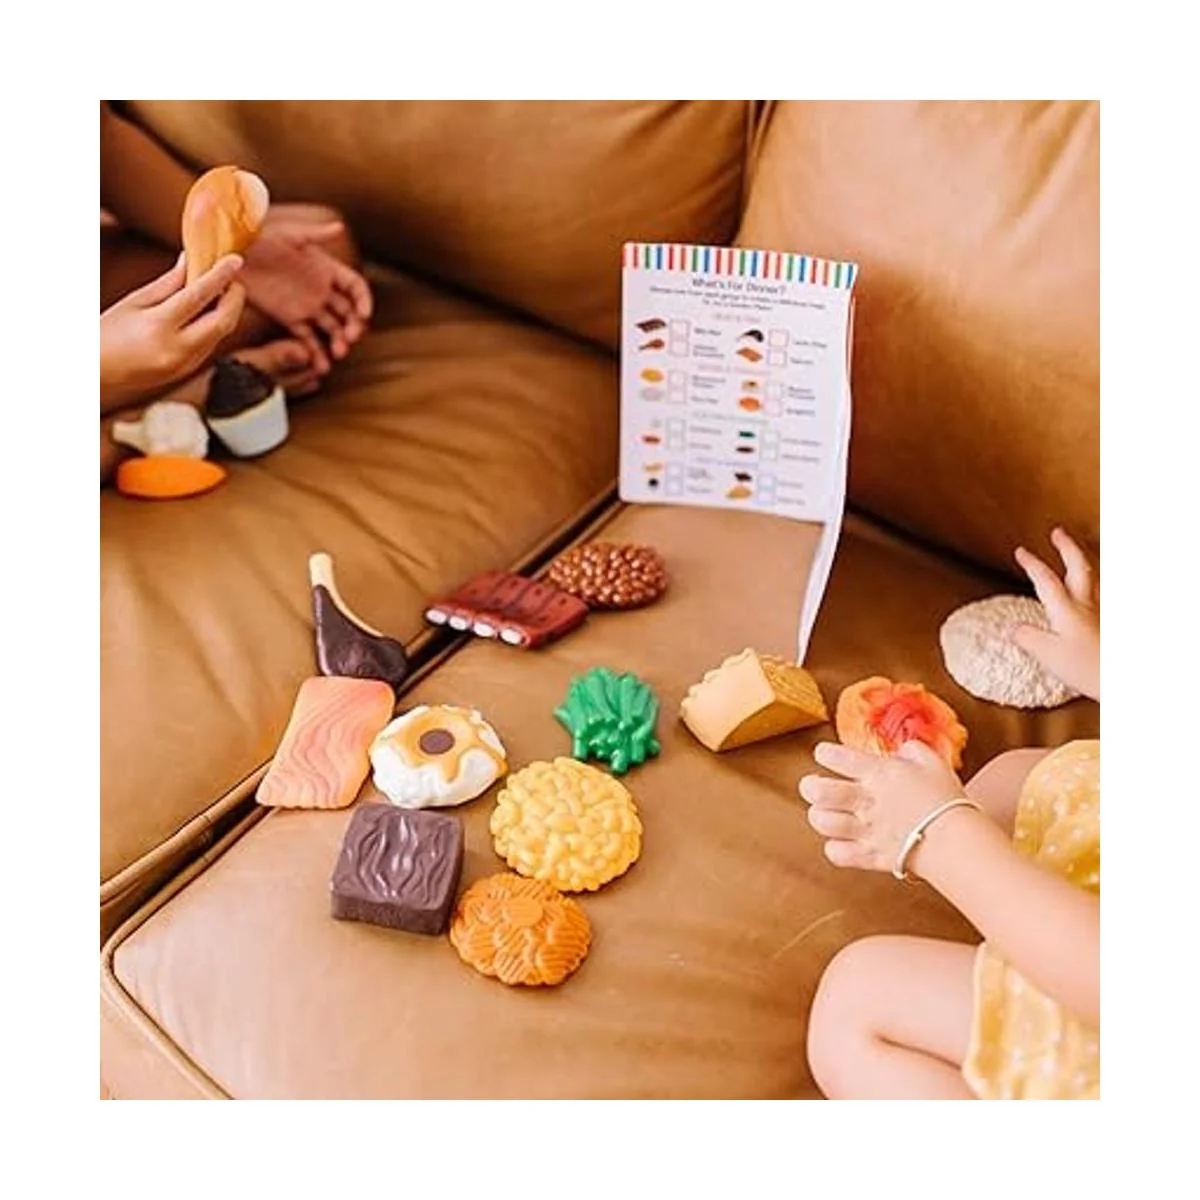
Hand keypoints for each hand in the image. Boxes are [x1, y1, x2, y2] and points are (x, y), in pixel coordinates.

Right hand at [100, 255, 244, 411]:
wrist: (94, 372)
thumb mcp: (134, 301)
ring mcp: (185, 364)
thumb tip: (191, 259)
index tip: (235, 260)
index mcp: (158, 327)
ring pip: (221, 334)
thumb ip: (168, 283)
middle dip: (234, 297)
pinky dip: (215, 325)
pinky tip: (209, 312)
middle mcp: (177, 349)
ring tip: (221, 291)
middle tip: (232, 278)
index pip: (198, 296)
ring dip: (227, 311)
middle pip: (223, 321)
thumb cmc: (107, 331)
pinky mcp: (187, 372)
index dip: (220, 276)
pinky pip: (210, 344)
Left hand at [240, 219, 372, 370]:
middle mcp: (322, 290)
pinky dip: (316, 354)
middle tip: (351, 337)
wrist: (232, 254)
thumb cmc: (260, 237)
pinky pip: (308, 339)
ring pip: (332, 329)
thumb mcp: (288, 235)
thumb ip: (315, 235)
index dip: (364, 300)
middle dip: (354, 326)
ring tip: (339, 353)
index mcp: (326, 268)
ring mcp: (308, 306)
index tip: (364, 314)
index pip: (355, 287)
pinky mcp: (291, 320)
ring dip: (340, 342)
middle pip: (348, 312)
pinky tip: (322, 367)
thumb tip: (340, 227)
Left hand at [799, 740, 970, 874]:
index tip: (823, 754)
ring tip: (823, 813)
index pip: (837, 757)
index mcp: (879, 773)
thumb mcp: (934, 762)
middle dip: (809, 786)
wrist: (957, 840)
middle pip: (818, 790)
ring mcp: (866, 829)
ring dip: (819, 816)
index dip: (824, 753)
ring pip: (822, 821)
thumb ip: (914, 750)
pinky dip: (834, 849)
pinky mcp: (871, 855)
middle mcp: (866, 800)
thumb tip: (904, 749)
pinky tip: (840, 842)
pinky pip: (836, 854)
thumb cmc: (947, 800)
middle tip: (811, 786)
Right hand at [1012, 527, 1099, 700]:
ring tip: (1081, 553)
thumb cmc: (1091, 668)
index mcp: (1066, 610)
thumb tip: (1012, 627)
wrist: (1126, 679)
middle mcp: (1088, 606)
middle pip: (1079, 567)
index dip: (1032, 564)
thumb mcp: (1049, 655)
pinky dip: (1102, 586)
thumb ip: (1028, 638)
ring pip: (1097, 578)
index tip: (1021, 551)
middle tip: (1058, 533)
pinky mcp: (1113, 625)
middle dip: (1067, 547)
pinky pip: (1107, 596)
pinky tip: (1101, 590)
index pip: (1045, 580)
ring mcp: (1104, 614)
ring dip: (1088, 561)